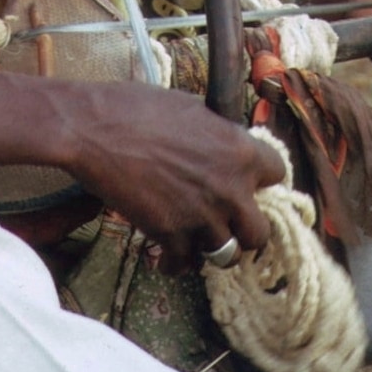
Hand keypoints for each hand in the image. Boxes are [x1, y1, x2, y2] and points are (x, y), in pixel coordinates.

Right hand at [65, 84, 285, 272]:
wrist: (93, 129)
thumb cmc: (136, 107)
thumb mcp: (189, 107)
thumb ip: (215, 132)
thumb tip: (221, 140)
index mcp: (239, 151)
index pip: (278, 174)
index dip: (261, 179)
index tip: (246, 182)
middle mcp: (229, 189)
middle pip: (260, 232)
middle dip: (244, 228)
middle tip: (226, 222)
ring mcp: (201, 216)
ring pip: (226, 254)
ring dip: (211, 247)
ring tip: (196, 240)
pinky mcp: (169, 235)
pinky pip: (183, 264)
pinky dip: (174, 263)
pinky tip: (165, 255)